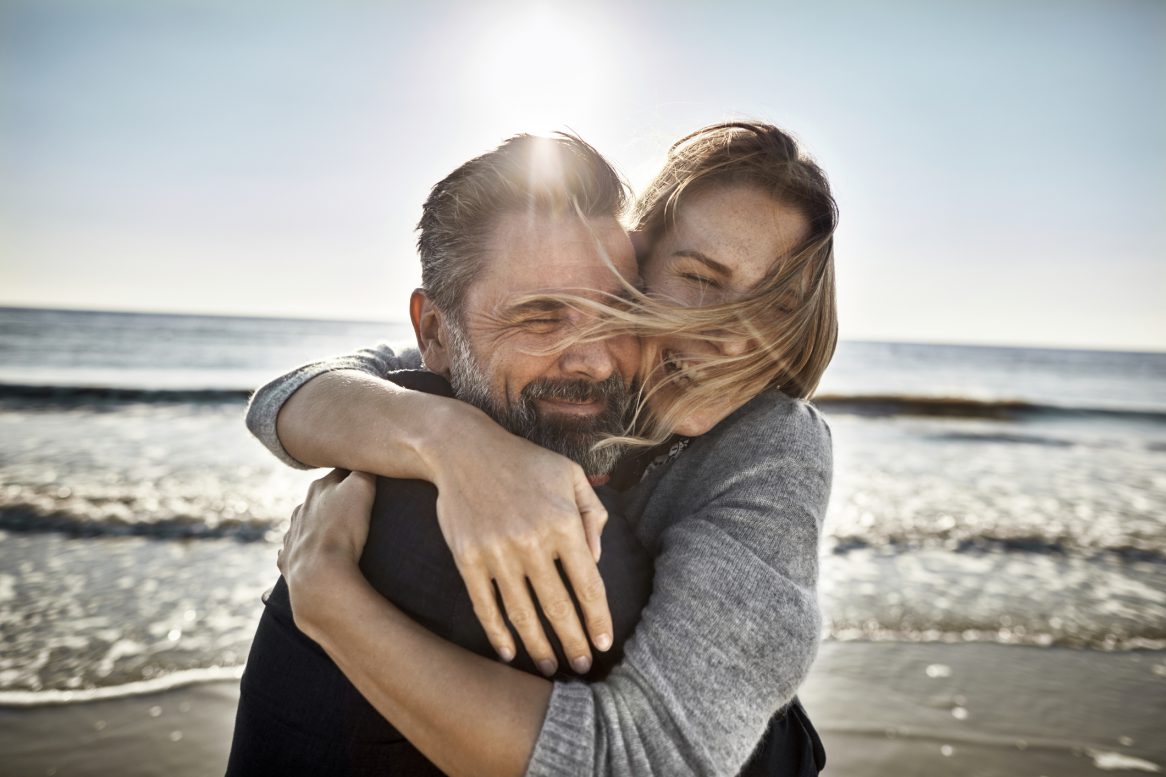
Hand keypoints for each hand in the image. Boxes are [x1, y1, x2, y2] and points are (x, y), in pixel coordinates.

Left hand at [278, 468, 376, 641]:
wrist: (319, 574)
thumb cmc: (343, 529)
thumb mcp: (361, 488)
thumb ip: (363, 470)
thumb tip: (366, 460)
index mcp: (319, 489)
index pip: (340, 473)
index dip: (355, 474)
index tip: (368, 479)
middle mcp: (302, 508)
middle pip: (321, 497)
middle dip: (335, 499)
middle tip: (356, 507)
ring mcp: (292, 534)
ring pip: (305, 522)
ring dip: (317, 524)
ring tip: (335, 533)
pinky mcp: (288, 559)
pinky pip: (294, 550)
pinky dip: (303, 550)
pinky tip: (312, 556)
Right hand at [428, 414, 613, 675]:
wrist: (462, 449)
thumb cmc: (524, 462)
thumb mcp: (570, 474)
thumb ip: (592, 515)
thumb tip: (595, 560)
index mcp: (563, 523)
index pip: (588, 585)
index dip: (598, 619)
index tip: (604, 643)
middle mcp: (532, 542)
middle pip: (558, 608)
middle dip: (573, 643)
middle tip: (582, 666)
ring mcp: (497, 553)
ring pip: (523, 614)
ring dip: (538, 647)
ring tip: (549, 667)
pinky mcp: (468, 559)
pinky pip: (486, 606)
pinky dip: (498, 634)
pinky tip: (509, 652)